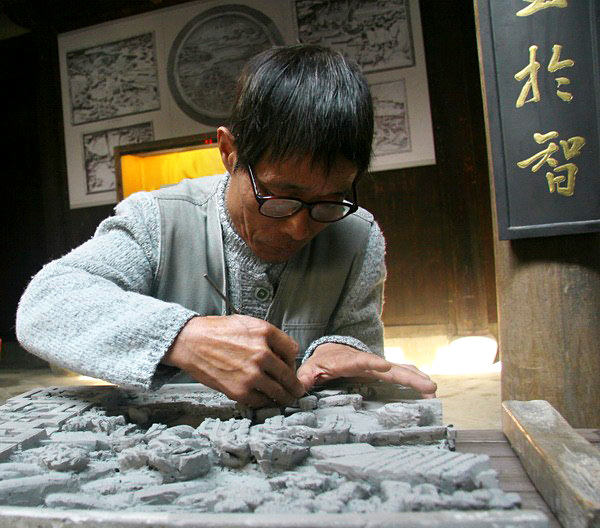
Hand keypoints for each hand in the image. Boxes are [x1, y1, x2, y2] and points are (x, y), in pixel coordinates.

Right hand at [163, 315, 304, 406]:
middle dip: (295, 385)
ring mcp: (252, 373)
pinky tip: (264, 398)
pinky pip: (262, 401)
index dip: (291, 360)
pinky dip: (265, 401)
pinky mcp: (240, 390)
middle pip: (290, 375)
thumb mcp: (247, 323)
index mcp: (265, 333)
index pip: (293, 351)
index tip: (289, 365)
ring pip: (280, 392)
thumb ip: (268, 337)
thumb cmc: (216, 331)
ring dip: (284, 397)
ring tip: (286, 398)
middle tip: (297, 390)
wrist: (191, 342)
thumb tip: (282, 354)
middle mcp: (262, 353)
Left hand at [296, 343, 436, 397]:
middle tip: (427, 385)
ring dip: (415, 378)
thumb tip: (299, 388)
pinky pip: (400, 373)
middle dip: (407, 377)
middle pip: (389, 368)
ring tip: (432, 388)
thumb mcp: (309, 369)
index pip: (361, 361)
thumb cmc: (319, 363)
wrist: (329, 352)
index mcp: (347, 361)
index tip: (385, 366)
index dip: (372, 363)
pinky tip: (427, 387)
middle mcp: (366, 362)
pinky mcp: (382, 371)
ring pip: (399, 370)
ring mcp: (376, 366)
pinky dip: (414, 378)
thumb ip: (305, 378)